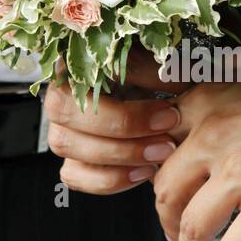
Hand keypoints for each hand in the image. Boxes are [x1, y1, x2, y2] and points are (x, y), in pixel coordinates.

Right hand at [44, 50, 186, 193]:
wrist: (177, 113)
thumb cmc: (171, 84)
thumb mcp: (168, 68)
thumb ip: (150, 67)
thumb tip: (135, 70)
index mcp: (81, 61)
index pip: (82, 77)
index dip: (123, 100)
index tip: (167, 113)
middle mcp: (62, 93)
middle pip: (63, 110)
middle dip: (119, 129)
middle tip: (164, 140)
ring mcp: (63, 128)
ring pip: (65, 143)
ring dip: (117, 156)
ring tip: (158, 157)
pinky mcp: (72, 160)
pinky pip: (74, 175)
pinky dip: (108, 179)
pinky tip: (142, 172)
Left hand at [152, 27, 240, 240]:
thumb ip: (231, 108)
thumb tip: (226, 134)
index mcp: (208, 101)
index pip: (152, 143)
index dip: (150, 172)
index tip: (156, 186)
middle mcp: (212, 135)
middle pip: (163, 191)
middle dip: (167, 219)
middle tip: (178, 231)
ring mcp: (239, 173)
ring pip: (190, 229)